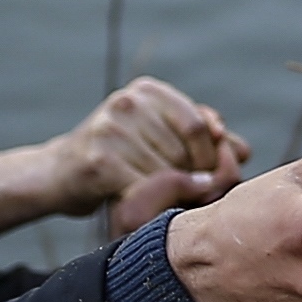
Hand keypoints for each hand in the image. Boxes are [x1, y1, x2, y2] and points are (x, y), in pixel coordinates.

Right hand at [59, 75, 245, 221]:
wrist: (58, 175)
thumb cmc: (117, 158)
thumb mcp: (156, 138)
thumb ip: (198, 141)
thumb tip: (244, 151)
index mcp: (147, 91)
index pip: (198, 123)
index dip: (211, 154)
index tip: (213, 175)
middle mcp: (128, 103)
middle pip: (186, 150)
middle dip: (198, 177)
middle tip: (199, 197)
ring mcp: (111, 130)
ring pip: (169, 172)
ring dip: (179, 195)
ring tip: (173, 204)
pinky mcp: (99, 162)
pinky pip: (147, 189)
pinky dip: (157, 204)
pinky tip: (151, 210)